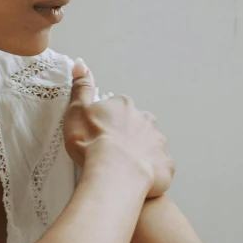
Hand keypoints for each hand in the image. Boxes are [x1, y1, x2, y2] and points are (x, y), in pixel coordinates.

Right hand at [64, 63, 173, 198]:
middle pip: (136, 125)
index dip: (107, 122)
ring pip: (149, 145)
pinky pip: (159, 167)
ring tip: (122, 168)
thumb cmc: (92, 142)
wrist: (114, 173)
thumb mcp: (77, 110)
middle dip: (127, 136)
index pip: (117, 109)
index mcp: (125, 106)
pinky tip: (136, 179)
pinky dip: (150, 172)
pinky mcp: (165, 164)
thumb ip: (81, 87)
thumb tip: (80, 64)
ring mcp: (158, 142)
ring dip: (139, 153)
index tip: (98, 133)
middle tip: (109, 152)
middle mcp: (146, 120)